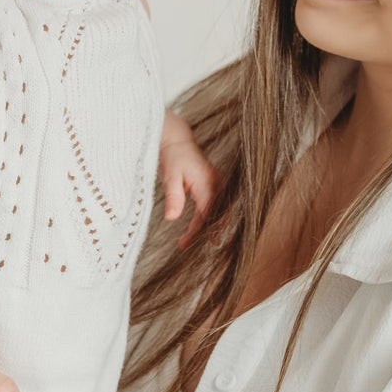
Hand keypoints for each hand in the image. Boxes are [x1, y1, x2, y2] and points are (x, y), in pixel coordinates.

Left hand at [160, 127, 216, 247]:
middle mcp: (217, 184)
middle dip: (211, 234)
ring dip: (213, 228)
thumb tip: (172, 218)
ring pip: (221, 212)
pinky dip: (212, 219)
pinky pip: (217, 206)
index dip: (196, 231)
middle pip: (219, 215)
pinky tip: (203, 231)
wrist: (177, 141)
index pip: (206, 214)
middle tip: (198, 251)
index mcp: (207, 183)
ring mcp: (218, 184)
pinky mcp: (215, 185)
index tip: (184, 245)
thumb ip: (173, 196)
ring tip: (202, 245)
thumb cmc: (172, 157)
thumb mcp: (170, 176)